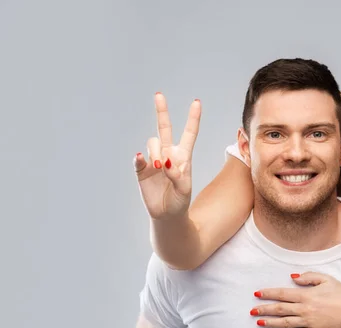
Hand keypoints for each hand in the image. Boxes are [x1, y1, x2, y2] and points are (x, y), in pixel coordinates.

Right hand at [133, 93, 200, 219]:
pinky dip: (140, 158)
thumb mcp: (184, 189)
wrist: (166, 215)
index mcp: (183, 156)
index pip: (189, 133)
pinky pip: (139, 159)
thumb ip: (177, 175)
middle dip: (162, 111)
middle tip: (159, 94)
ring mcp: (154, 161)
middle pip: (164, 128)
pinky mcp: (141, 170)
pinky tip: (144, 161)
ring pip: (153, 143)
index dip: (192, 118)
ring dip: (156, 151)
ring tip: (160, 168)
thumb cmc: (180, 201)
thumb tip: (164, 162)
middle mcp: (168, 154)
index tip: (196, 102)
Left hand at [250, 272, 340, 327]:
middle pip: (280, 309)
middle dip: (264, 309)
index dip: (268, 294)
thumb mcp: (326, 279)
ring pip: (285, 323)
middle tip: (252, 310)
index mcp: (306, 295)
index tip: (257, 294)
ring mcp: (308, 322)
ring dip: (270, 322)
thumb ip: (308, 277)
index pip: (282, 294)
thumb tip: (293, 277)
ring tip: (259, 322)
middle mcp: (305, 309)